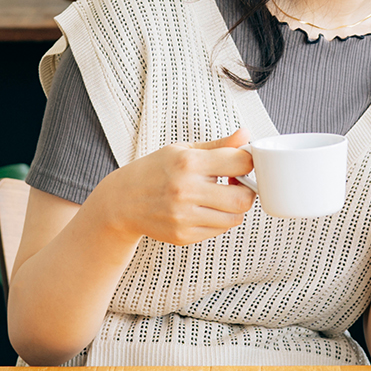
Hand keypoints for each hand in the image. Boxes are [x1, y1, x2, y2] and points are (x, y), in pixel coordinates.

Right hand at [92, 129, 254, 245]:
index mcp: (188, 163)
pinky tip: (204, 208)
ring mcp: (184, 217)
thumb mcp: (182, 150)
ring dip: (233, 207)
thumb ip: (218, 146)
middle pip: (243, 198)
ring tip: (218, 196)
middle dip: (246, 190)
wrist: (122, 201)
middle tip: (235, 184)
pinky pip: (218, 230)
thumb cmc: (154, 171)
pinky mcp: (183, 235)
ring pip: (234, 218)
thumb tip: (246, 134)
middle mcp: (186, 191)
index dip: (247, 162)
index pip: (240, 163)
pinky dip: (218, 220)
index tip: (241, 163)